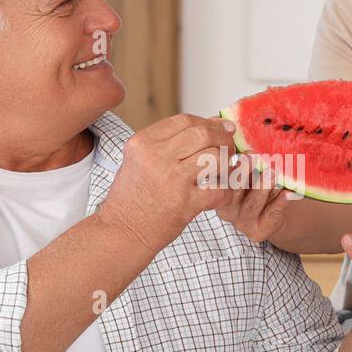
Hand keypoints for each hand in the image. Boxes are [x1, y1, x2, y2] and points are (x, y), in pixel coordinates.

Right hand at [97, 114, 237, 253]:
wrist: (122, 231)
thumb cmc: (132, 197)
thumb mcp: (138, 161)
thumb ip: (167, 144)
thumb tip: (208, 127)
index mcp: (143, 142)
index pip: (185, 120)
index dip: (208, 122)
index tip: (220, 128)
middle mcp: (156, 157)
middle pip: (202, 134)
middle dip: (223, 138)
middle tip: (230, 146)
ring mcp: (171, 179)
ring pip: (214, 156)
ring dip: (228, 162)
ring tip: (228, 168)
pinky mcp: (185, 203)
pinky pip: (220, 189)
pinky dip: (230, 190)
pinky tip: (228, 191)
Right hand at [214, 154, 294, 242]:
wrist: (270, 217)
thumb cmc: (256, 189)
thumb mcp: (249, 176)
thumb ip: (247, 166)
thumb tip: (251, 151)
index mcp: (218, 192)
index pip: (220, 178)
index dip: (230, 165)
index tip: (241, 153)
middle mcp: (226, 209)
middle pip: (233, 191)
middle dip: (243, 173)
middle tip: (253, 158)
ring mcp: (241, 223)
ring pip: (251, 204)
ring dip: (262, 187)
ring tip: (272, 173)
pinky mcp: (257, 232)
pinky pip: (270, 214)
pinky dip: (280, 202)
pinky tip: (288, 193)